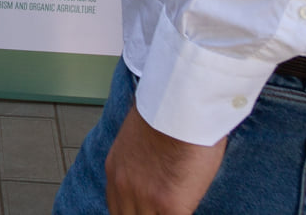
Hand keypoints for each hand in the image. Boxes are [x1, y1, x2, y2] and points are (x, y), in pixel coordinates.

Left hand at [104, 105, 226, 214]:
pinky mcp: (169, 205)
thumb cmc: (169, 109)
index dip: (133, 213)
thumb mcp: (140, 136)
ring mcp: (146, 197)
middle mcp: (124, 185)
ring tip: (180, 207)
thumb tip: (155, 169)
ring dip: (165, 214)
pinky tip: (190, 208)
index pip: (117, 207)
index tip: (148, 210)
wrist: (181, 101)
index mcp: (115, 168)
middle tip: (161, 210)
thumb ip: (141, 160)